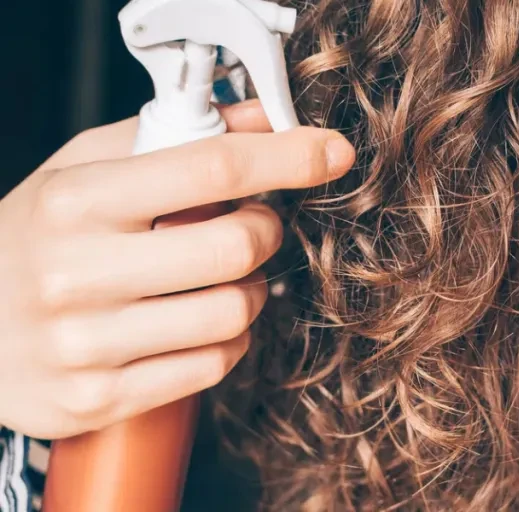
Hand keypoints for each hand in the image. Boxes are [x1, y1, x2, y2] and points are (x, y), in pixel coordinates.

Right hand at [0, 100, 354, 438]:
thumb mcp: (82, 170)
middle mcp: (76, 272)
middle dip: (264, 231)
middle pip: (235, 248)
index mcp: (76, 200)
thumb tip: (260, 118)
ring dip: (251, 292)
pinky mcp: (98, 398)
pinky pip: (212, 366)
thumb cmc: (33, 240)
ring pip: (233, 314)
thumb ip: (170, 139)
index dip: (286, 158)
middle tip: (251, 225)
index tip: (329, 153)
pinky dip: (227, 341)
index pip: (210, 168)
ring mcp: (86, 343)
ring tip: (220, 279)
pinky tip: (198, 323)